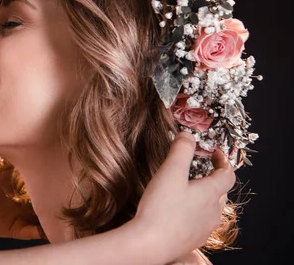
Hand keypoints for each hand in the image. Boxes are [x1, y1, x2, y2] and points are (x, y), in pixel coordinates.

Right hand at [133, 132, 234, 262]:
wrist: (150, 244)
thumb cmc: (161, 208)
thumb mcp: (170, 171)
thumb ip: (181, 150)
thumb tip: (188, 134)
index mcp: (210, 193)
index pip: (227, 174)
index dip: (223, 160)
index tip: (215, 152)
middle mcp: (212, 212)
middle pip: (221, 192)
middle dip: (213, 178)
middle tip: (200, 169)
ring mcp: (203, 228)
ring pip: (210, 208)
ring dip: (203, 197)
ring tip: (187, 190)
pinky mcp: (192, 240)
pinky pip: (199, 222)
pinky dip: (194, 212)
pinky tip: (178, 211)